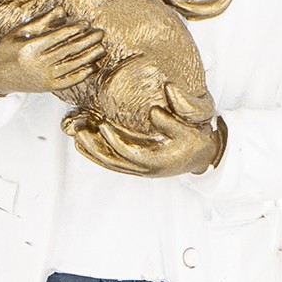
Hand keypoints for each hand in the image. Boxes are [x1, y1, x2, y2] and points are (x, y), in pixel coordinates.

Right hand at [0, 12, 104, 96]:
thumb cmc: (7, 49)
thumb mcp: (19, 32)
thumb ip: (42, 21)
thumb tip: (62, 9)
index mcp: (30, 47)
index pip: (58, 37)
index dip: (73, 29)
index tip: (86, 23)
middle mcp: (38, 64)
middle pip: (68, 51)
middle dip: (86, 41)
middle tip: (100, 33)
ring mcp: (43, 77)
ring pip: (71, 66)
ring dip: (88, 57)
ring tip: (101, 48)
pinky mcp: (47, 87)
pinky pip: (68, 81)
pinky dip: (81, 74)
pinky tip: (92, 67)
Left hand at [73, 111, 226, 178]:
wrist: (204, 156)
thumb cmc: (196, 142)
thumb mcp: (190, 128)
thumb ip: (173, 120)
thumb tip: (154, 111)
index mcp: (157, 161)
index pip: (130, 153)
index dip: (114, 141)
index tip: (102, 126)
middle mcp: (145, 169)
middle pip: (114, 162)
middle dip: (95, 148)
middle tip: (80, 132)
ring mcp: (140, 169)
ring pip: (110, 163)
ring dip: (92, 151)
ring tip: (77, 135)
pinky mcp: (136, 166)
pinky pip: (113, 162)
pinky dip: (98, 153)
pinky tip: (85, 142)